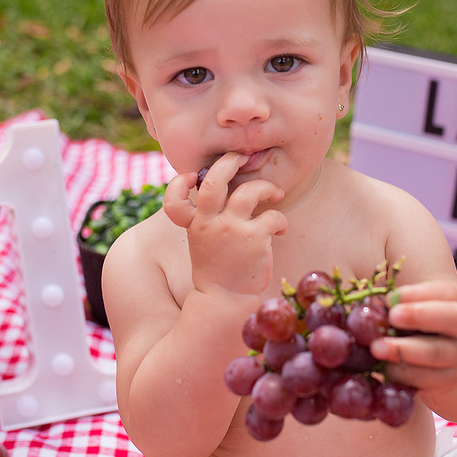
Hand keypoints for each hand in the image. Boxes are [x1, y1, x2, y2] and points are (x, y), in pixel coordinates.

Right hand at [161, 152, 286, 297]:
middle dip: (231, 161)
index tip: (192, 176)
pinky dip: (280, 220)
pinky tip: (280, 230)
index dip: (179, 183)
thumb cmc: (217, 269)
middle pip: (215, 179)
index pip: (175, 197)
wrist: (225, 299)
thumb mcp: (203, 242)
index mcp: (196, 223)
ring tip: (276, 193)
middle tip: (245, 156)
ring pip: (250, 191)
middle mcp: (210, 223)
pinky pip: (273, 216)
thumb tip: (228, 193)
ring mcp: (232, 229)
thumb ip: (209, 219)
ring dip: (267, 187)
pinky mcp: (255, 238)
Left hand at [370, 279, 456, 394]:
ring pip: (436, 353)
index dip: (417, 293)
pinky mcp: (447, 384)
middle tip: (392, 316)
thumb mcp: (422, 313)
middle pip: (452, 318)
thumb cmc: (428, 331)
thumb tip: (372, 304)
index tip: (390, 298)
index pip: (446, 293)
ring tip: (377, 347)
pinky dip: (401, 373)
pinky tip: (384, 367)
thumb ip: (401, 306)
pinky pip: (424, 379)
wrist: (455, 369)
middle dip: (419, 314)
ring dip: (404, 350)